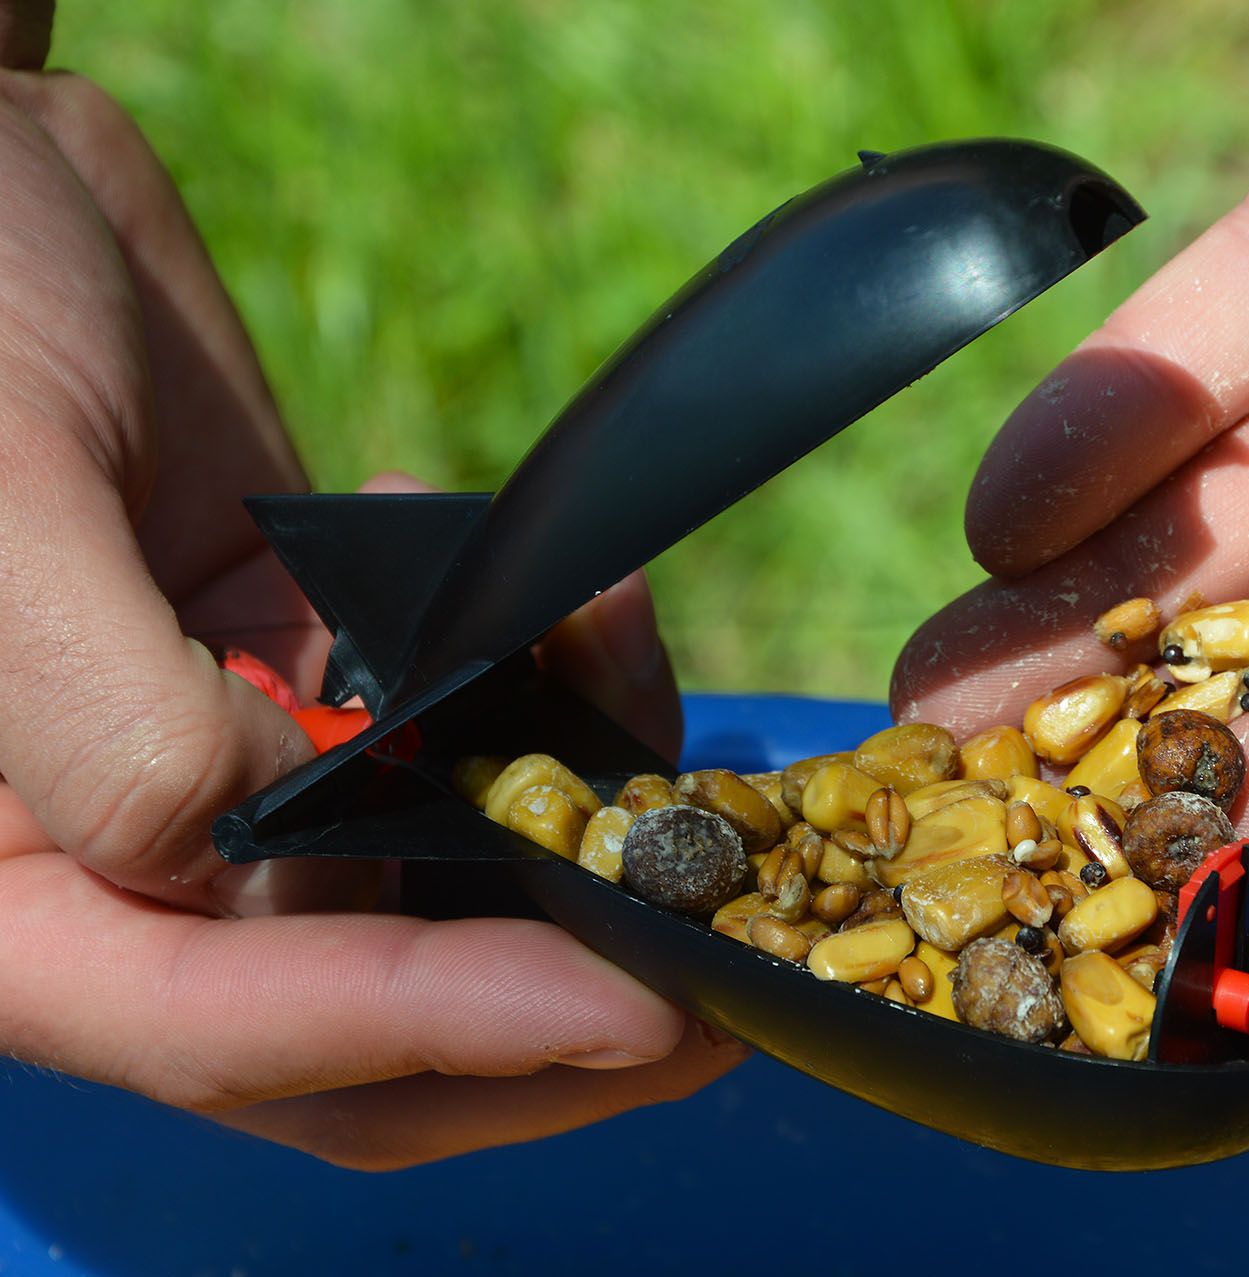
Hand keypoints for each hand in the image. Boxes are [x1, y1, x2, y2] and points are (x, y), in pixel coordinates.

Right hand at [0, 14, 740, 1167]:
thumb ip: (111, 723)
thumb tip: (287, 829)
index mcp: (1, 901)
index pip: (237, 1029)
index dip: (445, 1030)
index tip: (636, 1011)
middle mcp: (120, 873)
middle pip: (366, 1030)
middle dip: (558, 1017)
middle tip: (737, 972)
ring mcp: (235, 777)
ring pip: (444, 891)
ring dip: (582, 825)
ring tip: (631, 673)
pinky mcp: (309, 683)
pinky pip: (461, 743)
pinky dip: (549, 696)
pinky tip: (575, 602)